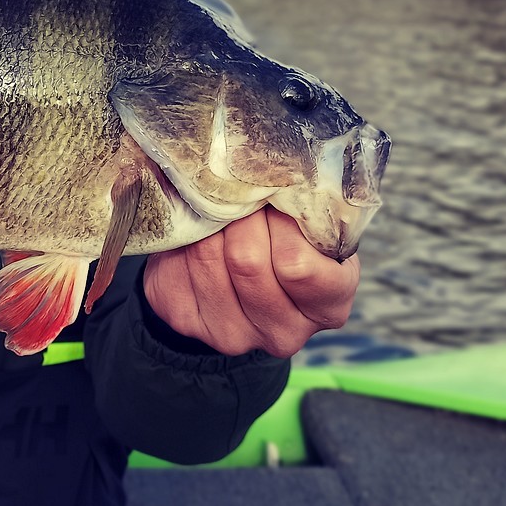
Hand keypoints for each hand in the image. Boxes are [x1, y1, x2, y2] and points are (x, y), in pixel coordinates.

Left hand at [142, 207, 359, 358]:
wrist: (236, 270)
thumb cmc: (287, 239)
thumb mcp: (311, 226)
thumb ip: (304, 210)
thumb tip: (267, 170)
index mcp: (329, 307)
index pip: (297, 265)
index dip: (280, 223)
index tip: (276, 201)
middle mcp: (284, 333)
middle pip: (245, 260)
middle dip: (240, 217)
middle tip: (242, 199)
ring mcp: (233, 335)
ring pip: (207, 257)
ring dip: (210, 223)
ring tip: (220, 212)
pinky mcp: (187, 322)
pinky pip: (176, 265)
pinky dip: (184, 239)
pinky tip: (197, 236)